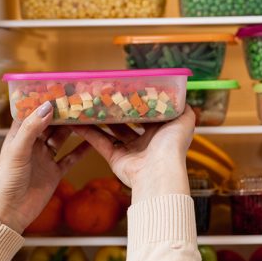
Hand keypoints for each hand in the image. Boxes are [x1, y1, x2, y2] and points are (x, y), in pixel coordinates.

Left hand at [0, 102, 89, 233]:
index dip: (43, 101)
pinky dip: (81, 150)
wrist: (9, 213)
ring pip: (62, 138)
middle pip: (50, 124)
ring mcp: (44, 158)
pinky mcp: (54, 172)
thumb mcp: (17, 151)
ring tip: (87, 116)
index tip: (58, 90)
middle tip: (78, 100)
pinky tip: (92, 142)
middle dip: (62, 113)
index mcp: (19, 136)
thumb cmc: (5, 181)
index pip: (32, 113)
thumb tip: (47, 107)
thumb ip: (32, 129)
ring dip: (73, 129)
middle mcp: (33, 145)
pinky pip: (70, 158)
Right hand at [71, 106, 195, 203]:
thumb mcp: (184, 120)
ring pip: (111, 131)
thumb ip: (184, 108)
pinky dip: (88, 133)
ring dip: (100, 119)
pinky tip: (77, 122)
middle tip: (104, 95)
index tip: (125, 89)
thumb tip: (181, 95)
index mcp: (159, 131)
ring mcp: (129, 150)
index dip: (137, 102)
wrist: (159, 171)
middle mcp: (144, 140)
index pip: (147, 114)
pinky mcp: (115, 158)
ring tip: (88, 105)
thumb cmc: (173, 145)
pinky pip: (99, 143)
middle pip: (127, 122)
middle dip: (117, 109)